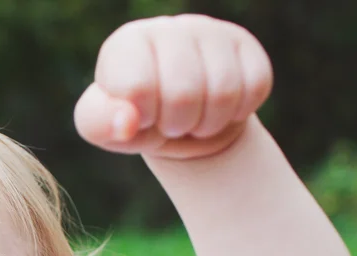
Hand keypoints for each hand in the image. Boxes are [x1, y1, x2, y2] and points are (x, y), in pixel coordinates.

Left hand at [74, 15, 272, 160]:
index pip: (139, 87)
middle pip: (184, 94)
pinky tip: (221, 108)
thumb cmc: (136, 121)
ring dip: (209, 123)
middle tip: (172, 123)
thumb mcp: (104, 127)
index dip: (145, 118)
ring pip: (224, 92)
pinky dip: (238, 112)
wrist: (182, 121)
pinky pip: (255, 86)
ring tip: (195, 119)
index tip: (142, 117)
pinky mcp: (244, 44)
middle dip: (178, 124)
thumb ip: (101, 123)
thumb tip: (127, 121)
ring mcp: (209, 31)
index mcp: (126, 44)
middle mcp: (167, 28)